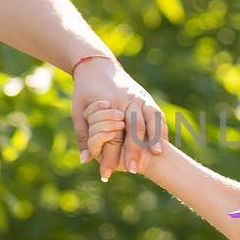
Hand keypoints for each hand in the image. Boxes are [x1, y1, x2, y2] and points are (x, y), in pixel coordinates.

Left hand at [71, 58, 166, 175]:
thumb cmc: (85, 91)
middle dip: (135, 150)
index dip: (110, 156)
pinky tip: (162, 144)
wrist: (97, 65)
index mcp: (108, 103)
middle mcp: (127, 99)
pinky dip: (161, 129)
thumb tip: (85, 161)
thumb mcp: (78, 112)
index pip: (112, 135)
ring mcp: (139, 97)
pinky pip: (157, 114)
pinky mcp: (146, 97)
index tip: (107, 174)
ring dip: (154, 138)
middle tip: (134, 170)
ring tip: (156, 156)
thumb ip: (83, 136)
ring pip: (151, 118)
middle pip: (134, 127)